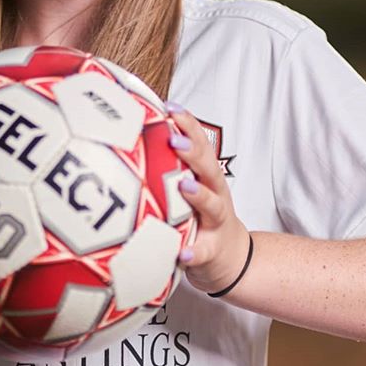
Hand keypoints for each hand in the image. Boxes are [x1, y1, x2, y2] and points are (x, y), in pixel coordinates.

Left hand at [166, 102, 250, 296]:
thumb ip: (169, 165)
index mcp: (206, 175)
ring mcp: (216, 222)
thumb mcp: (190, 185)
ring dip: (199, 195)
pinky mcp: (212, 251)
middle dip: (193, 152)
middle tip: (174, 141)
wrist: (232, 257)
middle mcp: (216, 193)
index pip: (200, 143)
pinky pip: (202, 252)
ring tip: (184, 186)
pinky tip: (181, 253)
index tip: (170, 108)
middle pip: (208, 168)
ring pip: (212, 206)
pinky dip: (193, 252)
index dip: (188, 125)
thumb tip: (133, 137)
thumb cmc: (201, 214)